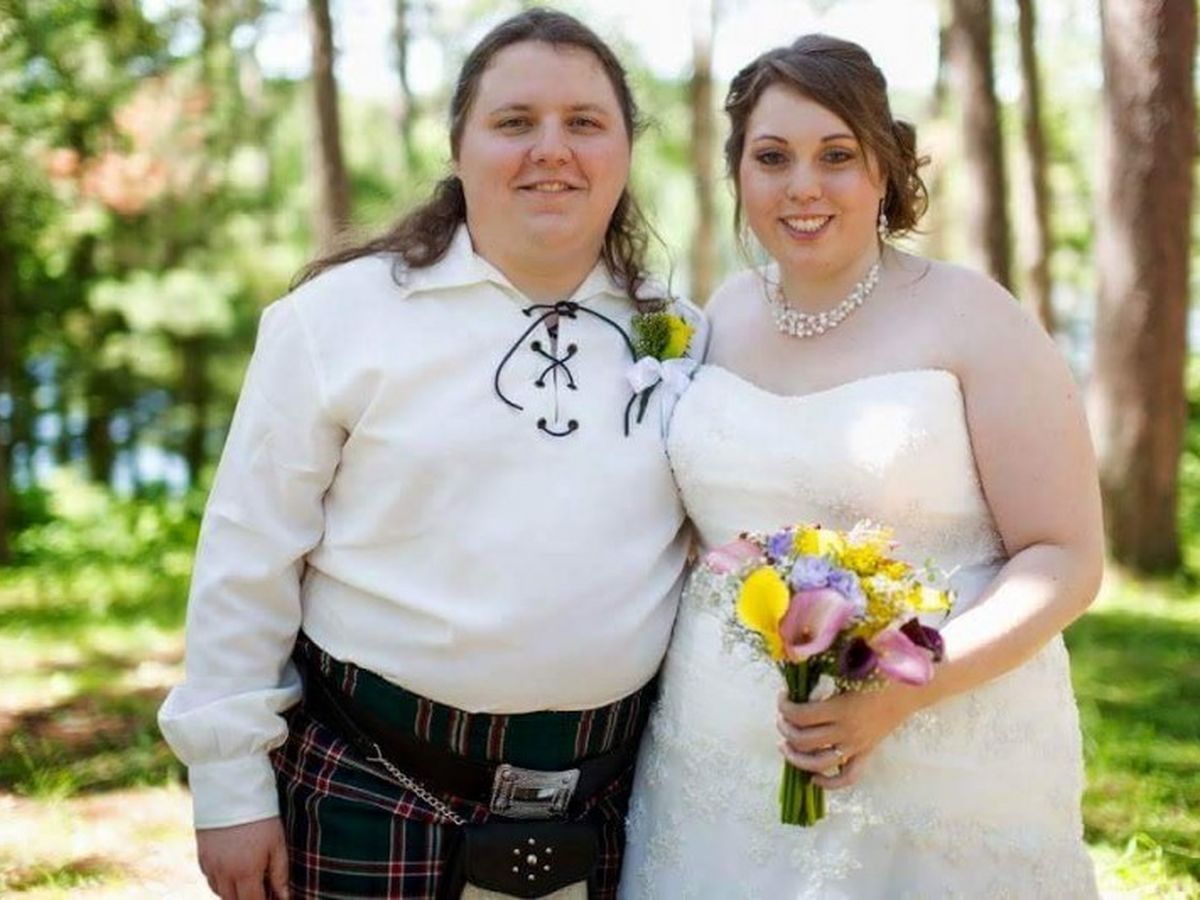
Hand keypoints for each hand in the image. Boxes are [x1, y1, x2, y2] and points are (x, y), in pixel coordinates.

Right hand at [196, 816, 289, 899]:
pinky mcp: (201, 856)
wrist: (232, 791)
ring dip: (233, 893)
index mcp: (246, 873)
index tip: (269, 897)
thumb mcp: (277, 843)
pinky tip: (232, 872)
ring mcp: (210, 866)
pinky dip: (220, 881)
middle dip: (247, 899)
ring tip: (248, 882)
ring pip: (220, 892)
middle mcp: (224, 874)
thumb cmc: (261, 817)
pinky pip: (210, 878)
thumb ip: (280, 873)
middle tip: (261, 890)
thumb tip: (284, 897)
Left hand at [776, 683, 923, 789]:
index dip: (784, 707)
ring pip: (818, 763)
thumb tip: (797, 678)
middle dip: (785, 729)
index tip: (783, 696)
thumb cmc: (880, 673)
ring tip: (785, 746)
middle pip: (803, 740)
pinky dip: (829, 783)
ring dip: (796, 758)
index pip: (800, 715)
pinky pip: (848, 777)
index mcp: (841, 709)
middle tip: (782, 718)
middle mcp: (846, 731)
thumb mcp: (850, 670)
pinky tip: (813, 778)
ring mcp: (857, 746)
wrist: (911, 689)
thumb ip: (824, 676)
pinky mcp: (866, 753)